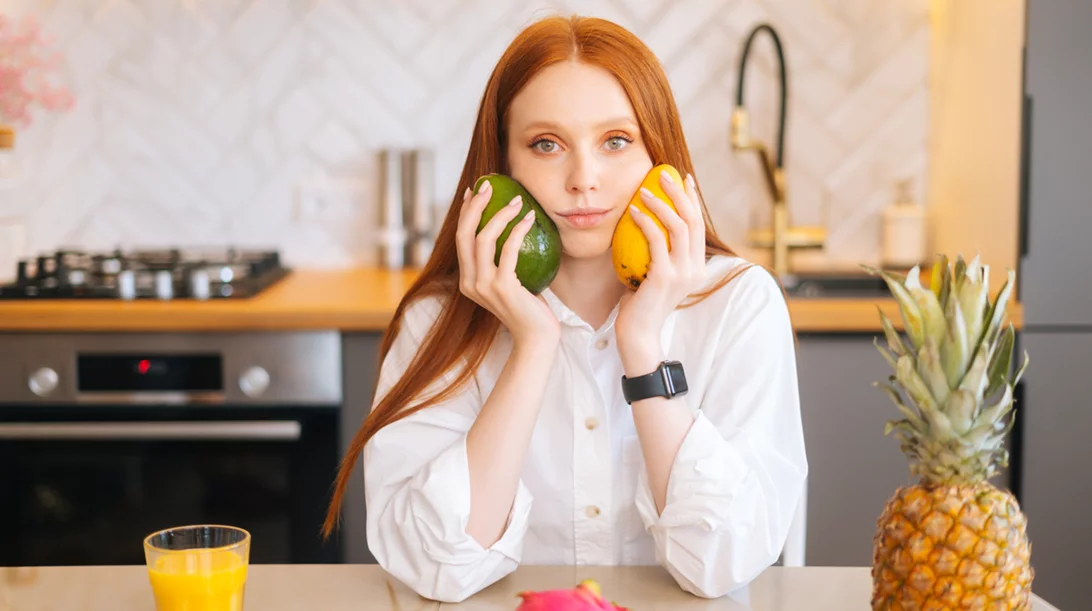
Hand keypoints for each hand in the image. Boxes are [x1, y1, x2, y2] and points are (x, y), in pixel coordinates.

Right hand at [456, 178, 560, 349]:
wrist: (536, 338)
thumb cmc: (528, 309)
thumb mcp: (509, 284)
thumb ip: (502, 263)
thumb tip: (510, 228)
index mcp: (467, 281)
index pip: (461, 239)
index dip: (465, 212)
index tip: (474, 191)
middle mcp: (470, 283)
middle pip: (465, 234)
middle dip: (475, 206)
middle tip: (488, 185)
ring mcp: (484, 286)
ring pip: (484, 238)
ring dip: (500, 214)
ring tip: (518, 200)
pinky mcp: (503, 288)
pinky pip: (508, 250)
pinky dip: (518, 230)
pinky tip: (529, 217)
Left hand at [615, 170, 706, 373]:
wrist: (638, 334)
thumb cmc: (640, 303)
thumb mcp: (654, 272)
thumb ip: (657, 252)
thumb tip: (646, 223)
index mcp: (697, 267)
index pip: (698, 225)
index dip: (692, 199)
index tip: (683, 178)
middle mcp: (695, 268)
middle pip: (692, 220)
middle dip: (679, 193)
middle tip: (663, 174)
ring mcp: (682, 273)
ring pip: (678, 226)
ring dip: (661, 203)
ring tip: (645, 190)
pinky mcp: (664, 277)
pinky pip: (656, 240)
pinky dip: (646, 221)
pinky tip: (634, 211)